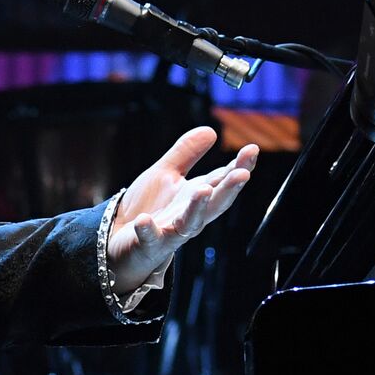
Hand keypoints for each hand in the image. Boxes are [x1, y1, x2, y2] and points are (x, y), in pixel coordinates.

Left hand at [105, 126, 257, 295]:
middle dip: (229, 189)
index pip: (221, 180)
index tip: (252, 150)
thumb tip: (210, 130)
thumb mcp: (166, 174)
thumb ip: (186, 153)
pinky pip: (149, 238)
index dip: (238, 167)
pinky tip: (144, 220)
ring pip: (189, 223)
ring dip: (197, 208)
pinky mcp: (148, 244)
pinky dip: (148, 230)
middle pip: (214, 203)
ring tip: (203, 190)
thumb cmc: (149, 207)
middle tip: (242, 173)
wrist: (122, 240)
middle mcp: (189, 215)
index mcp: (195, 196)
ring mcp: (170, 232)